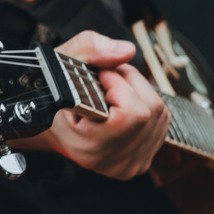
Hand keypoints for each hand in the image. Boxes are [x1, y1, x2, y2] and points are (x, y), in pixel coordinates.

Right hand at [42, 30, 169, 179]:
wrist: (52, 128)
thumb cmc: (54, 97)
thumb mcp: (59, 64)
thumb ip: (91, 49)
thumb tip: (128, 51)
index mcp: (89, 146)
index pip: (130, 114)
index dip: (119, 84)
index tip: (100, 76)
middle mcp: (113, 161)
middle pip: (150, 109)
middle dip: (130, 81)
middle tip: (107, 78)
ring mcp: (131, 164)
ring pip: (158, 112)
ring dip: (139, 90)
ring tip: (113, 89)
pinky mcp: (143, 161)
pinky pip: (161, 122)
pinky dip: (146, 103)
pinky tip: (124, 102)